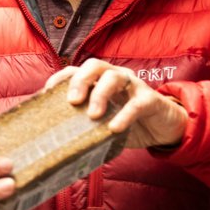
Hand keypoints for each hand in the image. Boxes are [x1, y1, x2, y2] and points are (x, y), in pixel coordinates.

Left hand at [46, 59, 187, 149]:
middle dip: (80, 80)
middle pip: (94, 65)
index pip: (75, 70)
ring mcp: (133, 86)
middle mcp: (114, 77)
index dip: (60, 78)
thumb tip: (56, 143)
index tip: (47, 92)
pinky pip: (136, 104)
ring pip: (114, 77)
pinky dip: (124, 115)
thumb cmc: (127, 123)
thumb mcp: (102, 123)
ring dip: (100, 94)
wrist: (163, 128)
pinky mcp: (150, 99)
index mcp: (99, 81)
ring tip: (93, 115)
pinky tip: (115, 128)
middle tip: (72, 102)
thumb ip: (84, 125)